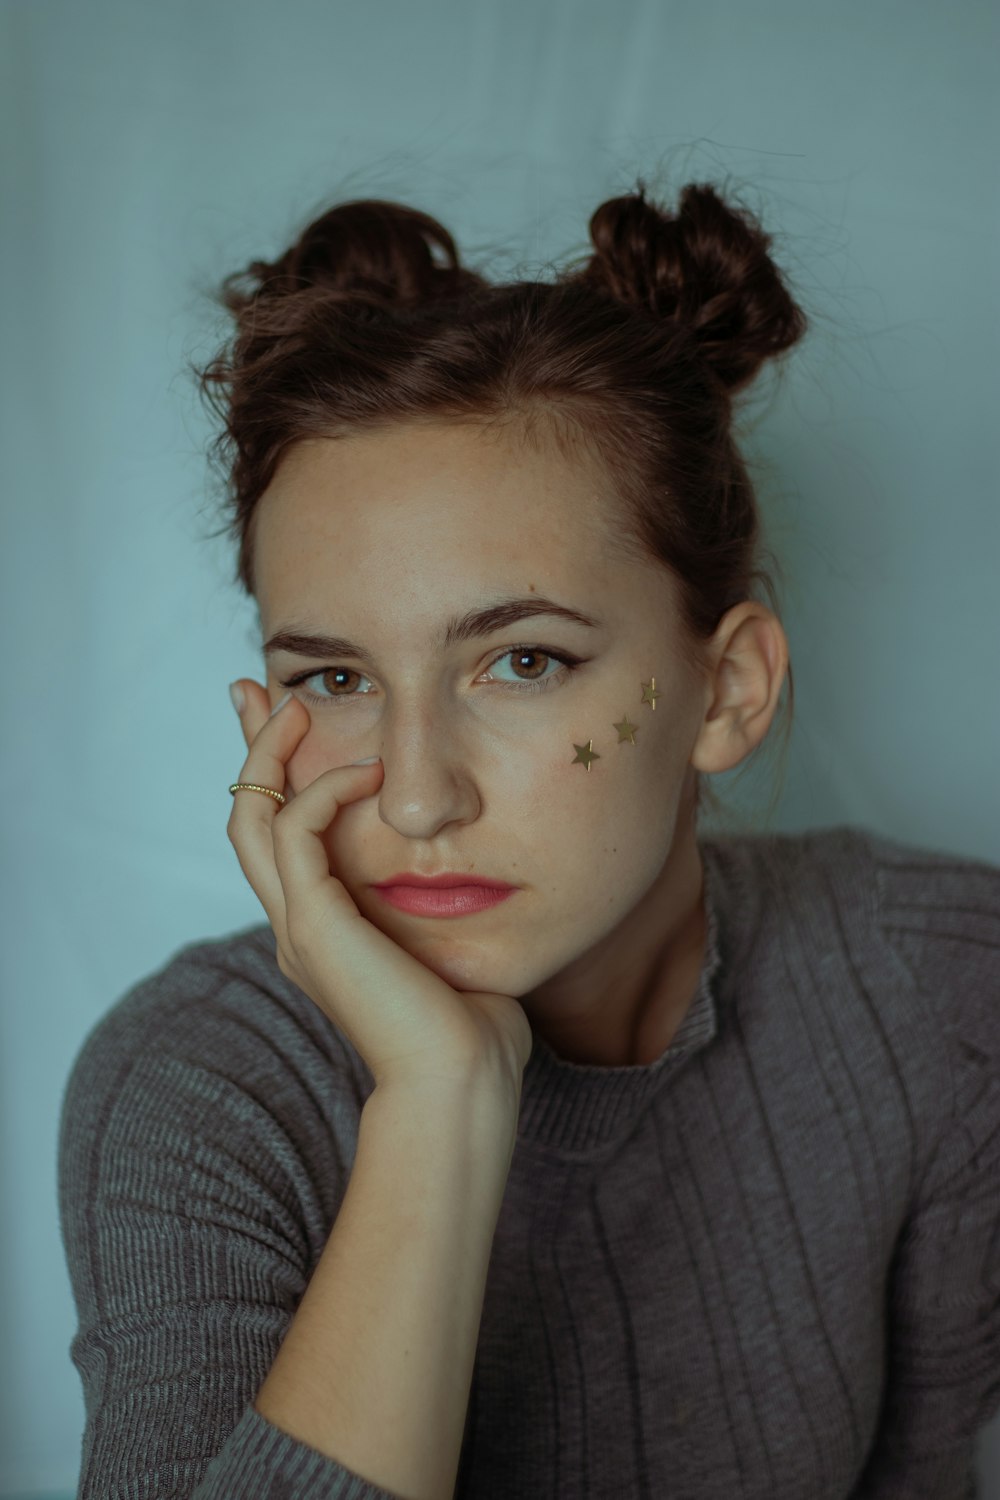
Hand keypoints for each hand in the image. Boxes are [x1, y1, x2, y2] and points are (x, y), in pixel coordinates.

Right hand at [227, 681, 533, 1095]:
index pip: (282, 838)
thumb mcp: (452, 943)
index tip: (287, 718)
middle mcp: (298, 926)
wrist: (461, 1083)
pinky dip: (321, 790)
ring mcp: (298, 927)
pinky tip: (366, 770)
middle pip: (247, 818)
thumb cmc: (473, 1026)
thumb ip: (442, 903)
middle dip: (253, 750)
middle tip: (262, 690)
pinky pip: (295, 833)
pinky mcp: (314, 926)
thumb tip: (470, 862)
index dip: (278, 776)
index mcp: (324, 931)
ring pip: (251, 818)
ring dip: (271, 754)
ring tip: (298, 705)